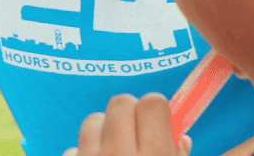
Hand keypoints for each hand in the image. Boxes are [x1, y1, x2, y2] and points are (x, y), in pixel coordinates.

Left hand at [62, 94, 189, 155]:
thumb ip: (178, 155)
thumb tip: (180, 138)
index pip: (152, 103)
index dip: (156, 112)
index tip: (157, 124)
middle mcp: (120, 155)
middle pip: (121, 103)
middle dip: (129, 115)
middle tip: (135, 136)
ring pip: (93, 120)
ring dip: (104, 132)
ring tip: (113, 152)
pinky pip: (73, 149)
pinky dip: (84, 155)